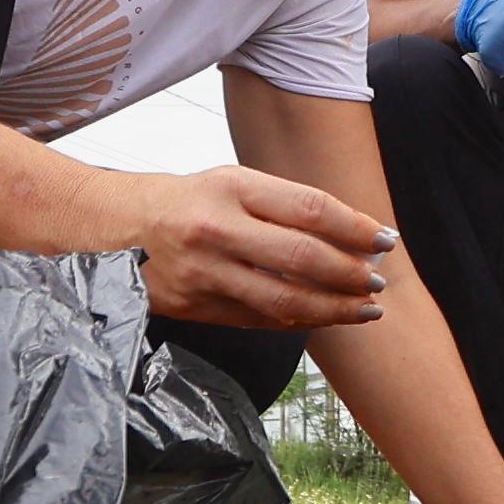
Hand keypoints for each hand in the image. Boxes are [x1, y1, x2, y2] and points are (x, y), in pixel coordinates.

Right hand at [94, 165, 391, 328]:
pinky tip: (323, 318)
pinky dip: (298, 320)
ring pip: (283, 299)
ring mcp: (201, 271)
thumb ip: (288, 205)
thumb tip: (355, 234)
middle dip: (350, 273)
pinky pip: (258, 319)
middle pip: (302, 257)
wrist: (118, 227)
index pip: (310, 209)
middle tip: (378, 280)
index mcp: (231, 186)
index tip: (385, 240)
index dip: (355, 228)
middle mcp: (214, 228)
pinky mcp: (192, 306)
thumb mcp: (234, 183)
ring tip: (364, 308)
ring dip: (333, 308)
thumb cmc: (190, 201)